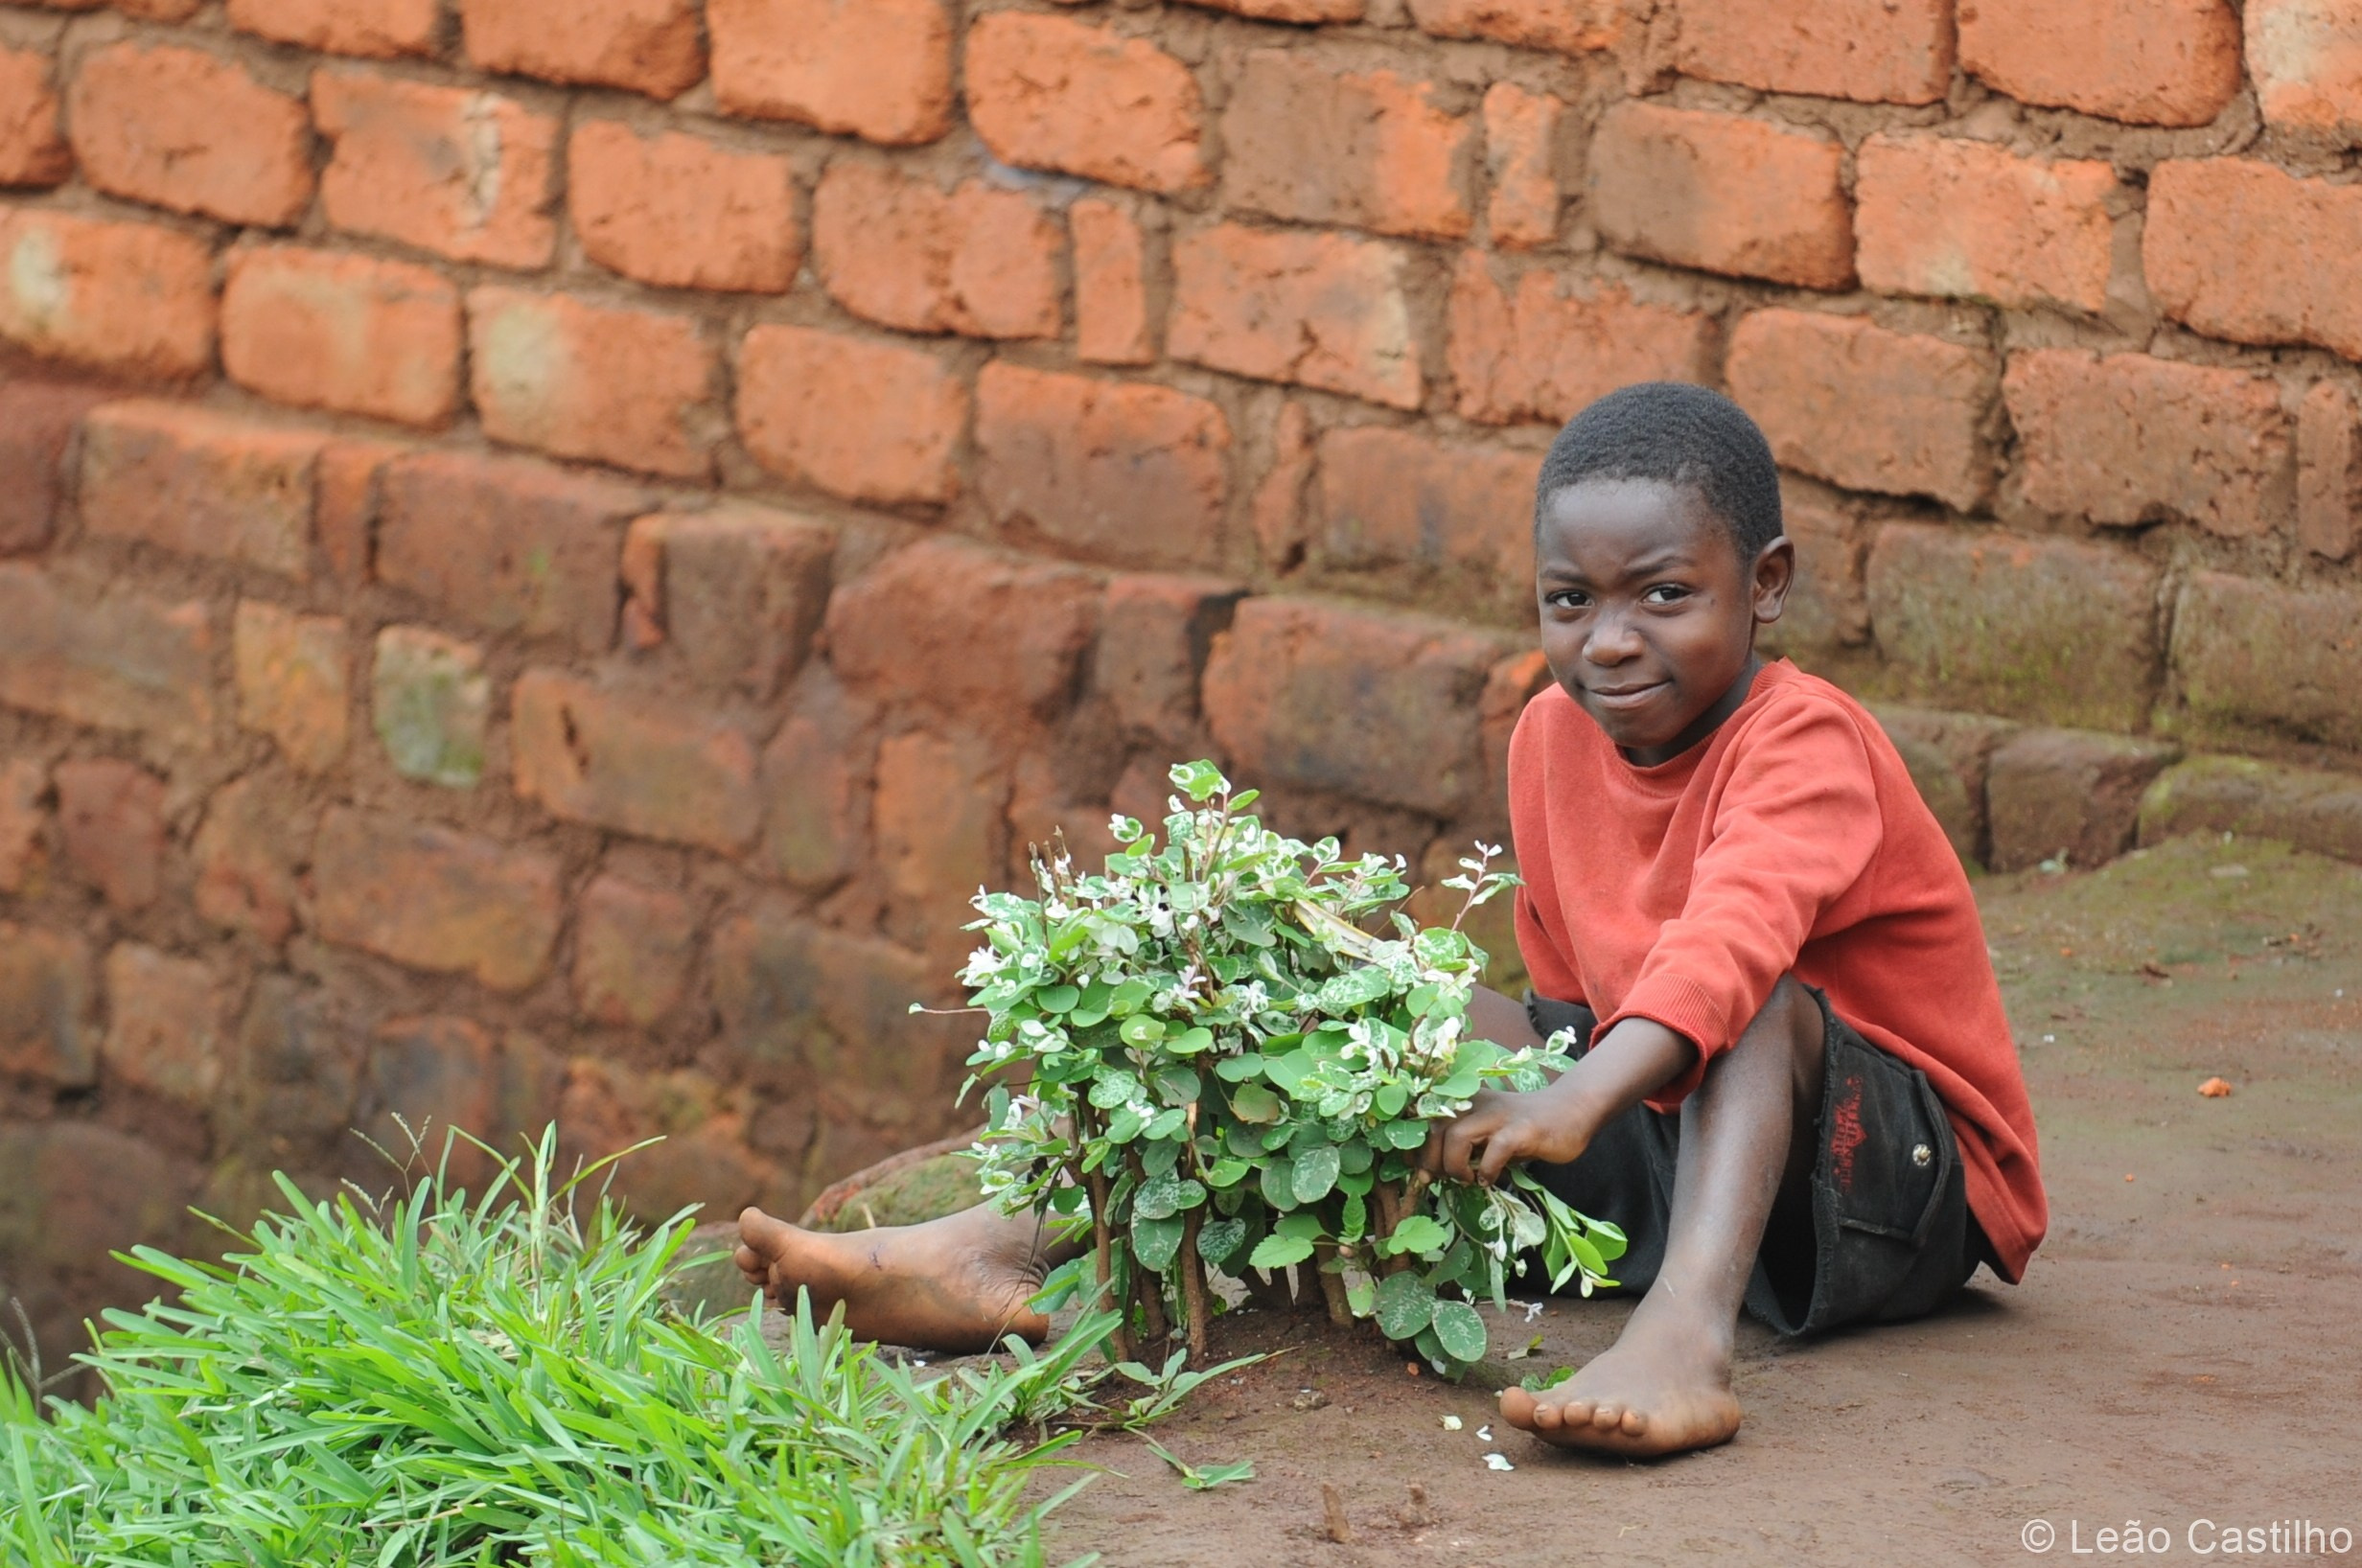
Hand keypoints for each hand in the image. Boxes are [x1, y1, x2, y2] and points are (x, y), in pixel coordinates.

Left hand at [1422, 1078, 1597, 1186]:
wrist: (1569, 1112)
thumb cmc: (1521, 1129)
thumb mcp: (1485, 1134)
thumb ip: (1458, 1146)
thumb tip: (1426, 1170)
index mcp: (1464, 1101)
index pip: (1423, 1120)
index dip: (1413, 1148)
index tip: (1415, 1170)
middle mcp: (1477, 1102)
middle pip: (1434, 1129)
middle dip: (1431, 1161)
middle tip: (1440, 1180)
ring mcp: (1500, 1114)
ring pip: (1457, 1136)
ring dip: (1455, 1166)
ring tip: (1467, 1179)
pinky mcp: (1523, 1128)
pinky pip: (1495, 1149)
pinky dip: (1487, 1169)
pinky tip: (1490, 1179)